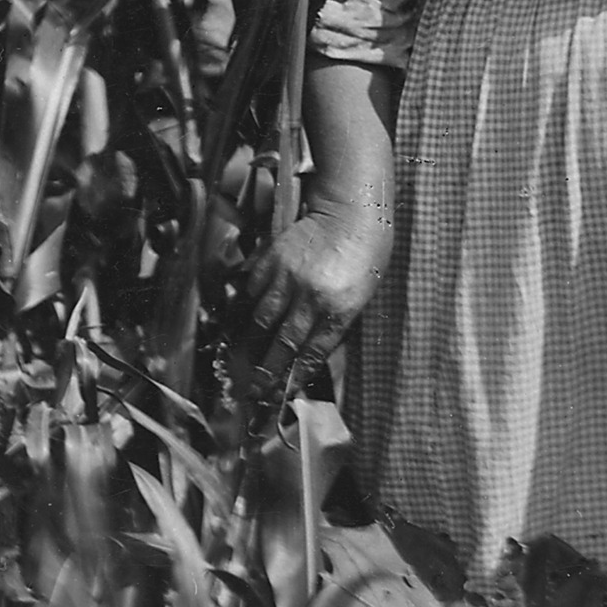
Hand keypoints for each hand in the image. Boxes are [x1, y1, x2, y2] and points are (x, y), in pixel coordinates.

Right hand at [237, 207, 387, 382]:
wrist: (350, 213)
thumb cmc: (363, 256)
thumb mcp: (359, 296)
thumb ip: (334, 323)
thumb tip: (308, 350)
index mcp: (340, 310)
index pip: (313, 353)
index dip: (294, 376)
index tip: (282, 393)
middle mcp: (312, 297)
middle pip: (283, 343)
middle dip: (267, 372)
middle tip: (255, 390)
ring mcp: (288, 278)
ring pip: (263, 320)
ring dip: (252, 346)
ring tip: (243, 363)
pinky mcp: (272, 261)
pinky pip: (254, 292)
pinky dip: (247, 309)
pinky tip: (243, 323)